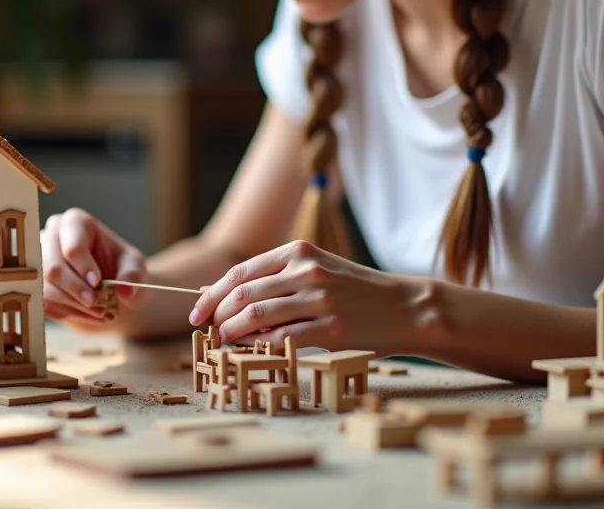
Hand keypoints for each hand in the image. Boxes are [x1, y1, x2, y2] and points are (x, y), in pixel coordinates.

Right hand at [41, 208, 147, 330]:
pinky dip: (68, 312)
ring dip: (73, 304)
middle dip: (76, 289)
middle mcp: (50, 236)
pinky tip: (87, 314)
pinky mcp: (35, 283)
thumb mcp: (134, 266)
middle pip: (53, 268)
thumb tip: (124, 290)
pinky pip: (44, 303)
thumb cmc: (119, 267)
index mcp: (74, 223)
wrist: (107, 284)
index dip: (84, 268)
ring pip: (46, 288)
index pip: (72, 247)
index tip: (98, 283)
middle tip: (96, 303)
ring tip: (98, 311)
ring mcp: (38, 260)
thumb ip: (132, 275)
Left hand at [187, 241, 426, 355]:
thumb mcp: (316, 269)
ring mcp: (319, 299)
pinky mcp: (331, 329)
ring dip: (232, 333)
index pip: (239, 273)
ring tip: (224, 343)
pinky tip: (252, 352)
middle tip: (208, 332)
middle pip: (242, 295)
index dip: (212, 295)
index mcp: (298, 251)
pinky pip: (281, 340)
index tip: (197, 313)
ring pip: (255, 317)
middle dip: (216, 316)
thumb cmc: (356, 291)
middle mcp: (305, 271)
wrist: (406, 307)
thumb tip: (223, 295)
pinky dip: (259, 347)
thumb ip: (275, 278)